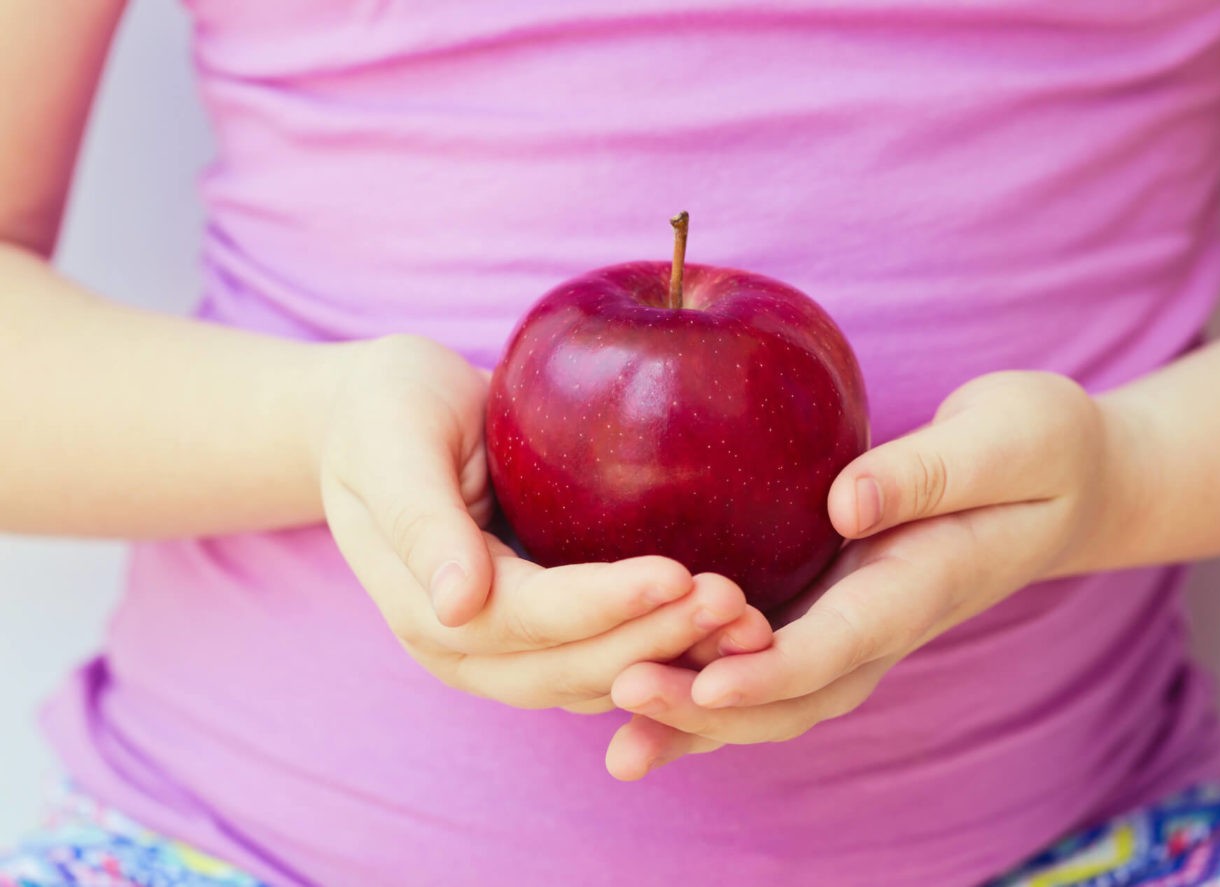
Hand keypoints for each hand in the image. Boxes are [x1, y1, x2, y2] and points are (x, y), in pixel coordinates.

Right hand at [319, 335, 772, 711]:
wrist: (384, 419)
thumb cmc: (387, 415)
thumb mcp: (394, 444)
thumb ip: (422, 522)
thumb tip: (456, 603)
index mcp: (428, 611)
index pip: (531, 620)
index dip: (604, 605)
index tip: (677, 575)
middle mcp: (471, 648)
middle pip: (576, 666)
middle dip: (659, 641)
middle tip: (738, 604)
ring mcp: (513, 651)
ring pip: (604, 678)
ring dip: (678, 657)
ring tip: (752, 622)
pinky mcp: (552, 631)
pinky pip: (617, 656)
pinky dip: (672, 649)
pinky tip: (732, 622)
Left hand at [604, 371, 1114, 777]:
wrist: (1066, 484)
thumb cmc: (1039, 449)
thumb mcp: (1007, 437)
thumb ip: (930, 472)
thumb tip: (845, 503)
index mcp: (924, 584)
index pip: (843, 643)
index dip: (775, 672)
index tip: (708, 685)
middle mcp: (883, 622)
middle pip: (795, 693)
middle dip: (710, 711)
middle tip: (622, 695)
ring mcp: (856, 625)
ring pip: (776, 696)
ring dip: (698, 720)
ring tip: (616, 731)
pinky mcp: (832, 609)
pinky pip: (765, 664)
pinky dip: (706, 692)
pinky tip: (639, 690)